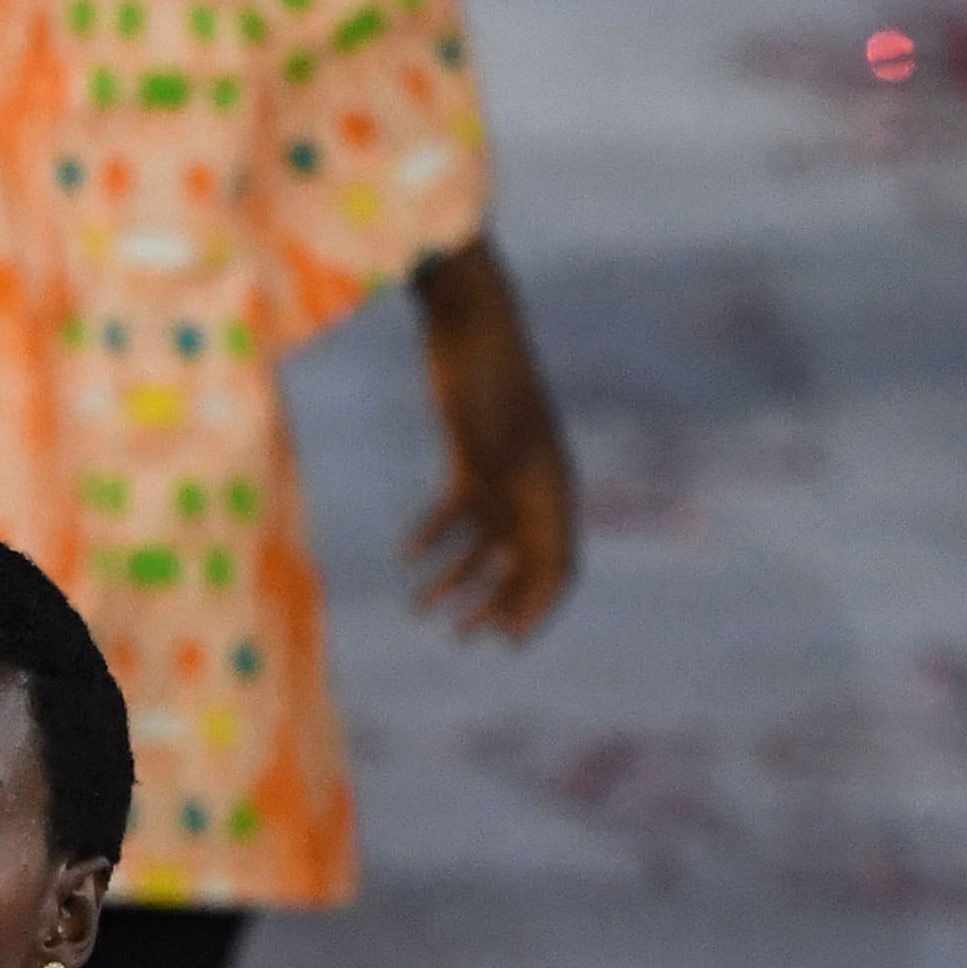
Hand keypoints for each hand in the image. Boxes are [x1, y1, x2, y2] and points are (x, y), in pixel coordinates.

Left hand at [404, 233, 577, 643]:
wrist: (471, 325)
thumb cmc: (488, 378)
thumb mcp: (496, 447)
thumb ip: (507, 504)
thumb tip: (514, 564)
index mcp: (554, 489)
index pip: (558, 566)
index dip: (537, 607)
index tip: (507, 642)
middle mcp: (535, 486)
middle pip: (522, 563)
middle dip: (494, 604)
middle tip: (461, 638)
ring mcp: (504, 473)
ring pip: (485, 543)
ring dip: (456, 579)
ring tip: (421, 608)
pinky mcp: (472, 457)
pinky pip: (458, 510)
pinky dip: (435, 533)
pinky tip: (408, 554)